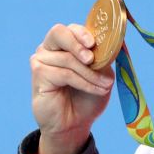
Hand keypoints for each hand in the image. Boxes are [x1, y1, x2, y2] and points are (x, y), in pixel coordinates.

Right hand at [30, 23, 114, 153]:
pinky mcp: (38, 75)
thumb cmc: (87, 97)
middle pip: (59, 33)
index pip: (70, 29)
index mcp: (64, 43)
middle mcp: (50, 48)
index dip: (82, 33)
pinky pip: (64, 74)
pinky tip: (97, 90)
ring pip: (67, 59)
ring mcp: (41, 60)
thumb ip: (103, 57)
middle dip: (78, 43)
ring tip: (104, 85)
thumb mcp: (101, 74)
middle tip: (92, 59)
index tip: (94, 43)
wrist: (74, 124)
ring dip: (90, 73)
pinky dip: (84, 82)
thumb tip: (114, 42)